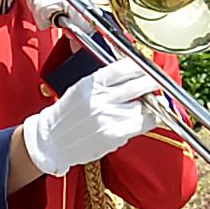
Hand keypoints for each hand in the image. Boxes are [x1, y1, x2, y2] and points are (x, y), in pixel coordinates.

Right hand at [20, 58, 170, 176]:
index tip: (147, 67)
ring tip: (157, 101)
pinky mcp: (114, 135)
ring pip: (143, 106)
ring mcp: (108, 118)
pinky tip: (153, 117)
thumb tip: (133, 74)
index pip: (123, 68)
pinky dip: (150, 120)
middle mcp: (99, 99)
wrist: (52, 141)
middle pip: (138, 86)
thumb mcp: (80, 89)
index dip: (140, 67)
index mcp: (90, 84)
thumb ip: (104, 81)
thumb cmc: (67, 115)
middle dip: (153, 82)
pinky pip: (141, 125)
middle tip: (157, 81)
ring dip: (154, 103)